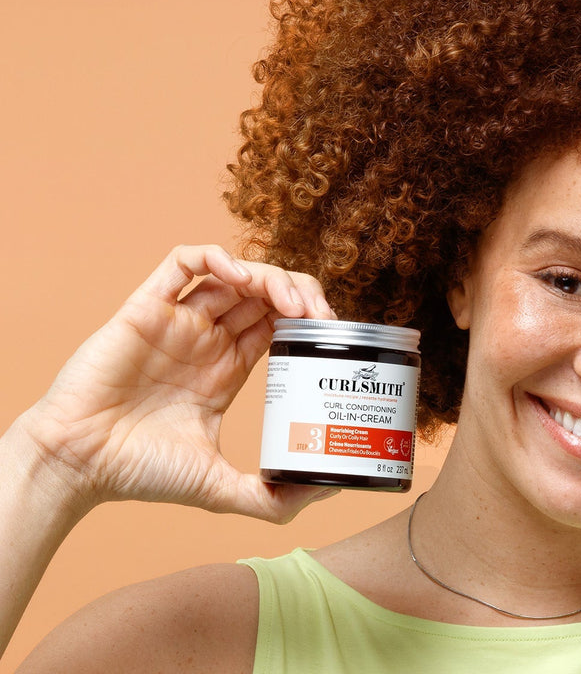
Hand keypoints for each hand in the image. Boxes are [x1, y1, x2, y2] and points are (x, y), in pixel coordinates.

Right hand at [18, 245, 336, 523]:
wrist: (74, 466)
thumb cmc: (135, 472)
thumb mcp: (217, 486)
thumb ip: (267, 496)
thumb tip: (324, 494)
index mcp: (225, 366)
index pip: (278, 322)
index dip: (308, 318)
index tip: (332, 334)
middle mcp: (206, 337)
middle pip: (265, 292)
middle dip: (300, 294)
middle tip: (322, 317)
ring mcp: (178, 319)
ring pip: (234, 273)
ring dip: (270, 276)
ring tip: (292, 301)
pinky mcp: (147, 307)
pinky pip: (184, 263)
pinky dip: (216, 257)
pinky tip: (240, 276)